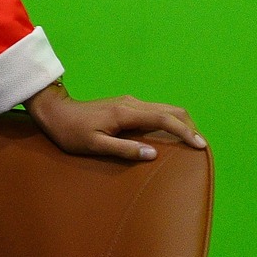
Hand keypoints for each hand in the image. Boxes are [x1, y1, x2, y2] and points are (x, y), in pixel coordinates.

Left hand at [26, 82, 204, 162]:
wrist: (56, 112)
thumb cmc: (71, 132)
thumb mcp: (94, 145)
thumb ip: (123, 149)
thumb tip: (153, 154)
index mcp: (125, 113)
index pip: (164, 120)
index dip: (185, 132)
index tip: (200, 146)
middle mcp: (132, 103)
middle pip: (171, 110)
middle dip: (190, 126)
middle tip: (201, 146)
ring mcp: (130, 102)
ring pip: (166, 108)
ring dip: (182, 123)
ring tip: (192, 141)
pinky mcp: (127, 104)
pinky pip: (156, 111)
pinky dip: (171, 121)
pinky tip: (173, 134)